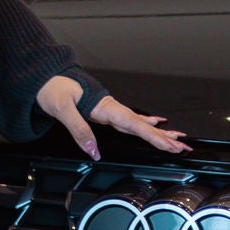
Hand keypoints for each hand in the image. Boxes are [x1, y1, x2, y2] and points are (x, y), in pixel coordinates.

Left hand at [35, 73, 189, 160]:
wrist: (45, 77)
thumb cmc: (52, 88)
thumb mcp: (62, 109)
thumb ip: (79, 130)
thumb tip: (93, 151)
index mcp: (105, 106)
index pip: (134, 125)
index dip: (154, 136)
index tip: (169, 144)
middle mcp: (111, 107)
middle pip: (143, 125)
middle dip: (165, 137)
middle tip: (183, 146)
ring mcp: (110, 109)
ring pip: (140, 123)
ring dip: (160, 132)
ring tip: (178, 139)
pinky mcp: (105, 111)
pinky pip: (131, 120)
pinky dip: (146, 123)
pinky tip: (156, 123)